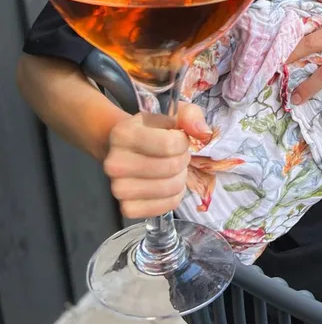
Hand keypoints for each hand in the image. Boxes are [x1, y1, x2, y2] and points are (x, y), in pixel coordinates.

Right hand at [103, 102, 211, 217]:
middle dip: (183, 159)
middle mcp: (115, 163)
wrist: (126, 149)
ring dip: (180, 177)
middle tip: (177, 154)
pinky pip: (166, 207)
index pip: (169, 144)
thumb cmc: (152, 130)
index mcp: (123, 134)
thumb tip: (203, 133)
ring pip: (170, 188)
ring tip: (173, 168)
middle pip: (171, 167)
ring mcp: (119, 189)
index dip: (183, 142)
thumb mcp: (171, 115)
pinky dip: (175, 196)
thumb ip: (190, 116)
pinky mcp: (127, 209)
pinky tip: (168, 183)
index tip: (179, 138)